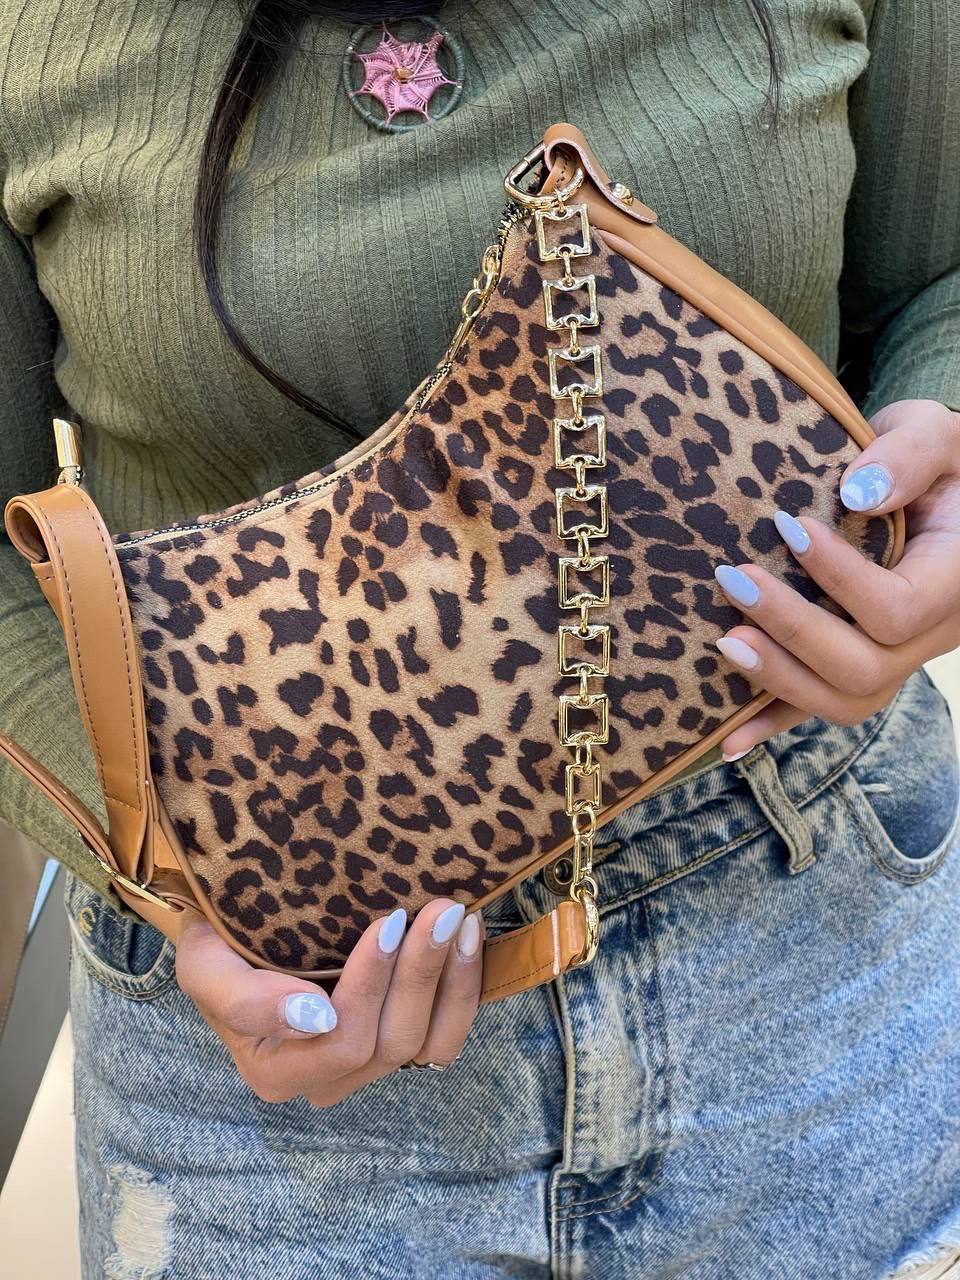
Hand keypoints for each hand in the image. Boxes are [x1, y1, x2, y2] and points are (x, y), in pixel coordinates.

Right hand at [175, 898, 481, 1106]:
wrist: (240, 936)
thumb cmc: (221, 949)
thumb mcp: (207, 968)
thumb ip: (245, 1000)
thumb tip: (315, 1016)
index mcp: (278, 1072)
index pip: (342, 1040)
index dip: (370, 983)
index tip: (386, 921)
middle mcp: (327, 1080)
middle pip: (391, 1040)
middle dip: (420, 971)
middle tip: (438, 908)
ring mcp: (370, 1064)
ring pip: (428, 1043)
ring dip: (451, 979)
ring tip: (460, 919)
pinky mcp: (404, 1043)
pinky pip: (447, 1037)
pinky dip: (464, 988)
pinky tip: (470, 937)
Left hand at [714, 398, 959, 757]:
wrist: (935, 488)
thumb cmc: (936, 458)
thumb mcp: (937, 434)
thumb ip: (909, 454)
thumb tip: (856, 493)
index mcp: (958, 580)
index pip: (899, 607)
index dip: (840, 578)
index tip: (788, 525)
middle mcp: (934, 634)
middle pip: (866, 666)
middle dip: (794, 630)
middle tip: (733, 580)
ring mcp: (898, 659)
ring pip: (845, 700)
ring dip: (778, 677)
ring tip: (724, 641)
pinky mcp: (863, 666)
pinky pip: (821, 708)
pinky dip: (773, 723)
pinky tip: (728, 742)